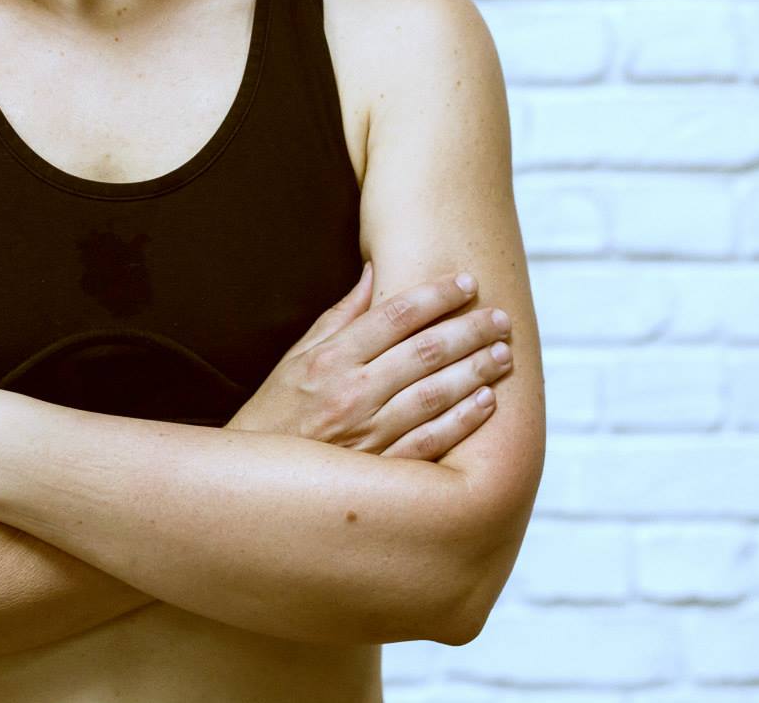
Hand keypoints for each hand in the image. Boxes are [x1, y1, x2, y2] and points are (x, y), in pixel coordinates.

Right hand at [225, 260, 510, 460]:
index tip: (467, 282)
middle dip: (470, 330)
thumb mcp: (297, 357)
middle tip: (501, 317)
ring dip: (476, 371)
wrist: (254, 486)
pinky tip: (486, 401)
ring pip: (435, 394)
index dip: (436, 295)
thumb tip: (376, 273)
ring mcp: (368, 434)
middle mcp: (351, 393)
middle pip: (425, 352)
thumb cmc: (276, 413)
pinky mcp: (381, 469)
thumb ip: (341, 316)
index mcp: (330, 359)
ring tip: (504, 354)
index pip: (395, 316)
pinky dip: (462, 420)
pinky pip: (431, 441)